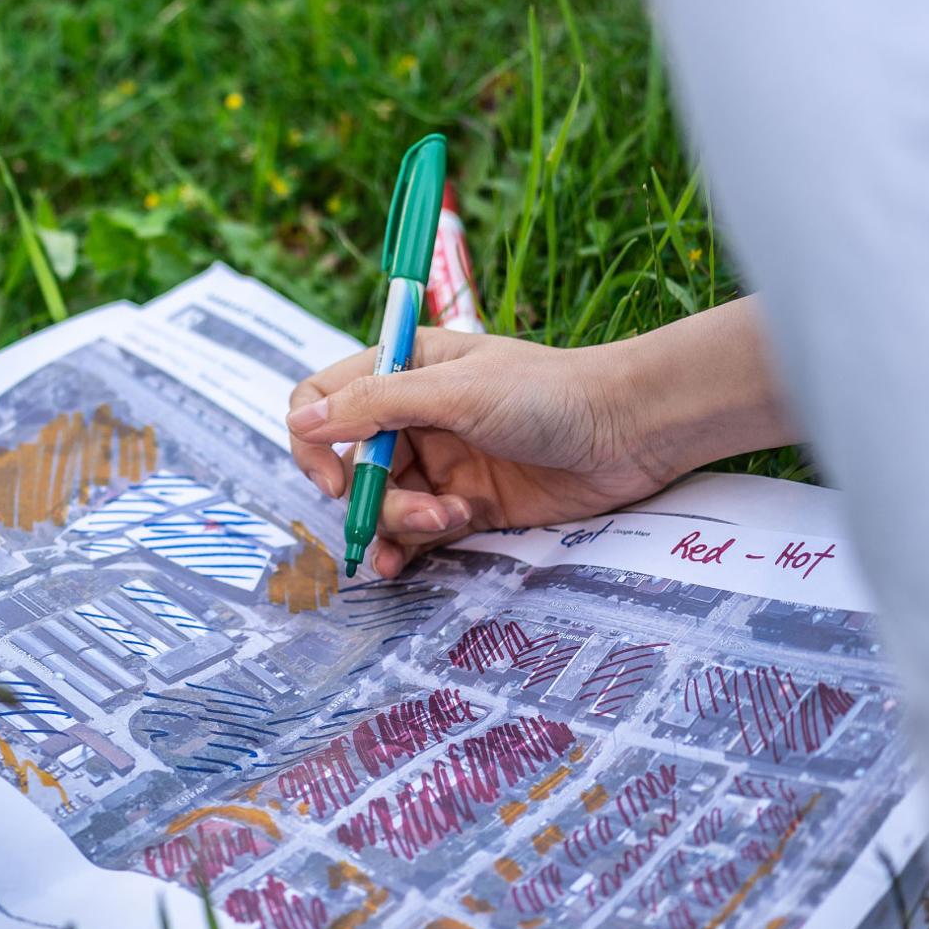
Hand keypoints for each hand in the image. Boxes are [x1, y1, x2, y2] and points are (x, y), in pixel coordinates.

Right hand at [287, 328, 672, 577]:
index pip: (324, 400)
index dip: (316, 441)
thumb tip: (298, 420)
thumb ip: (374, 405)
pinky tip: (413, 559)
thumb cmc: (547, 393)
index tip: (336, 477)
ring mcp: (439, 462)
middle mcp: (413, 415)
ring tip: (448, 521)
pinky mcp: (465, 504)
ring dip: (401, 523)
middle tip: (418, 510)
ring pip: (382, 503)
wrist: (629, 433)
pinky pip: (414, 533)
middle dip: (373, 495)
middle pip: (351, 465)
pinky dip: (409, 547)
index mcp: (403, 369)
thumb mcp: (454, 391)